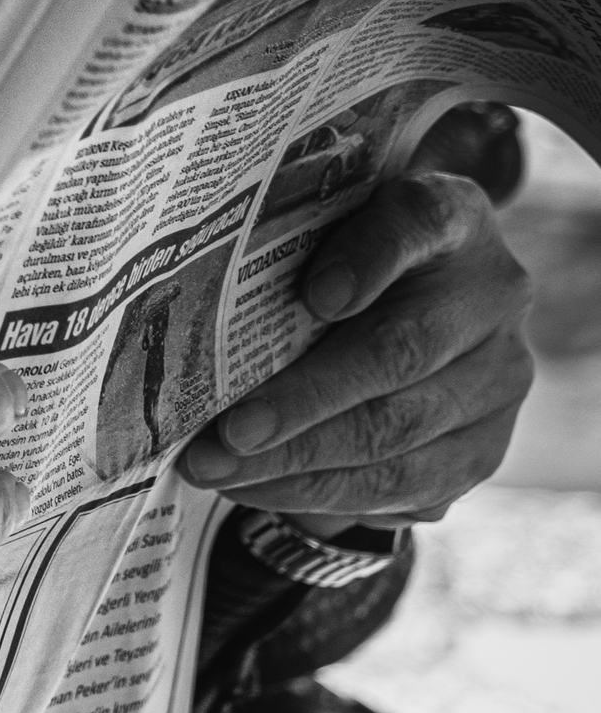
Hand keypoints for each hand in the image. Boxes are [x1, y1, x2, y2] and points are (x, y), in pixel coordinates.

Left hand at [180, 167, 533, 523]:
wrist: (415, 301)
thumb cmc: (343, 254)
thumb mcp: (325, 222)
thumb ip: (294, 242)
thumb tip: (211, 314)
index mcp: (452, 215)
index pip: (418, 221)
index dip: (369, 259)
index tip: (317, 297)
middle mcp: (493, 296)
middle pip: (398, 356)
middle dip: (299, 406)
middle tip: (220, 440)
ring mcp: (500, 378)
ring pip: (401, 437)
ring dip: (299, 466)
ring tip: (221, 473)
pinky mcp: (485, 447)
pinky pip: (407, 487)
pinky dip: (326, 497)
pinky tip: (261, 490)